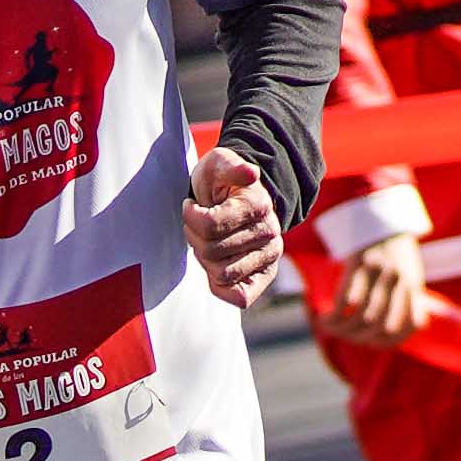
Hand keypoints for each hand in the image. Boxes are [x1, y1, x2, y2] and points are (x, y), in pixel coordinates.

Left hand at [184, 144, 287, 308]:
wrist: (237, 197)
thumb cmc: (221, 182)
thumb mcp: (219, 163)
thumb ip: (231, 165)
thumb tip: (251, 173)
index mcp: (258, 206)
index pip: (209, 226)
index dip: (191, 216)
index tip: (192, 205)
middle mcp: (270, 235)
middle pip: (210, 252)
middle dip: (195, 237)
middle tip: (199, 224)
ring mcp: (269, 258)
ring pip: (220, 275)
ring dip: (205, 258)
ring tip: (208, 240)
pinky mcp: (264, 276)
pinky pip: (240, 297)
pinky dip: (221, 285)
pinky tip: (215, 265)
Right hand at [324, 228, 433, 352]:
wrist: (378, 214)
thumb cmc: (393, 249)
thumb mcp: (410, 273)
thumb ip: (408, 300)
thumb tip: (398, 331)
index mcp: (413, 286)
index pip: (408, 327)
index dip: (389, 341)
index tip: (371, 342)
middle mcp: (398, 282)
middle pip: (380, 326)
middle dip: (360, 338)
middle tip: (346, 336)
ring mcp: (378, 273)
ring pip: (361, 317)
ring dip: (343, 331)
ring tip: (330, 330)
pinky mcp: (358, 265)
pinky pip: (345, 301)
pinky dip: (334, 317)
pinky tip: (325, 319)